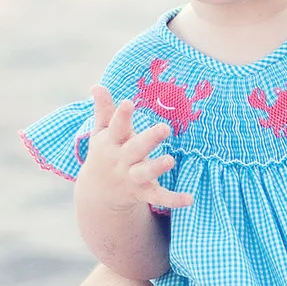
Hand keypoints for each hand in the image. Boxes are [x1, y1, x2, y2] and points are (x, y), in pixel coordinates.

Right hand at [78, 84, 192, 211]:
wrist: (97, 192)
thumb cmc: (105, 152)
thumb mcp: (100, 132)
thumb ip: (103, 110)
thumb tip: (96, 86)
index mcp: (112, 142)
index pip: (116, 127)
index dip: (122, 115)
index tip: (129, 102)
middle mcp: (122, 160)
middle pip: (135, 149)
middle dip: (149, 139)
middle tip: (164, 128)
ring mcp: (132, 177)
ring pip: (145, 173)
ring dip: (157, 167)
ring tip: (170, 160)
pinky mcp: (143, 193)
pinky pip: (158, 197)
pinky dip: (173, 199)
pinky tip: (190, 199)